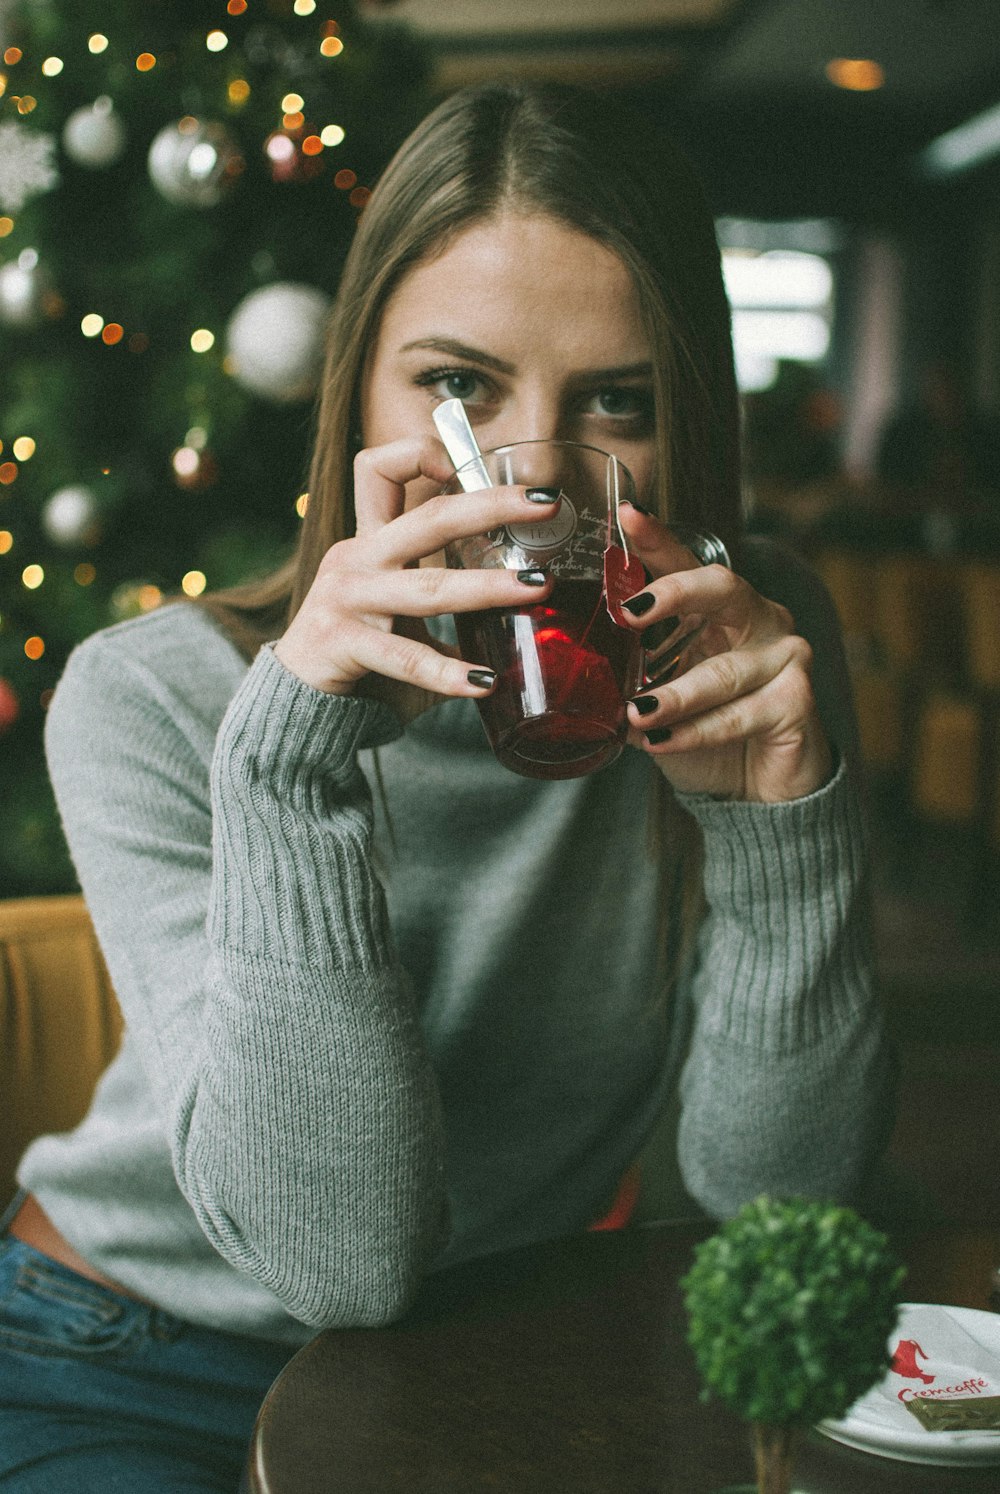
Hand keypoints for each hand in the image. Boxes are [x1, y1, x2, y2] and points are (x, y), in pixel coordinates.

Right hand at [272, 438, 556, 723]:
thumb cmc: (360, 652)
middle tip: (546, 503)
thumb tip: (519, 592)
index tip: (467, 466)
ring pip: (428, 588)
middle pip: (428, 518)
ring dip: (488, 587)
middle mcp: (357, 560)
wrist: (298, 701)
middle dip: (492, 506)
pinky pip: (405, 658)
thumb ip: (442, 590)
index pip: (379, 468)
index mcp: (370, 541)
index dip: (419, 454)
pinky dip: (448, 673)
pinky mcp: (343, 643)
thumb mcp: (396, 606)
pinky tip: (484, 681)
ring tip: (537, 588)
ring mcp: (347, 599)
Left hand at [617, 505, 832, 802]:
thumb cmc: (709, 729)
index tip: (627, 517)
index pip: (688, 564)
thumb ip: (629, 675)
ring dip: (675, 696)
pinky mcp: (798, 700)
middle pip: (723, 587)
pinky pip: (739, 714)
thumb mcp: (662, 694)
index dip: (659, 540)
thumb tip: (572, 670)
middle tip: (629, 615)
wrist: (758, 784)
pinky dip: (696, 732)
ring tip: (636, 713)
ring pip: (723, 671)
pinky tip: (663, 742)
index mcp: (723, 608)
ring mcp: (787, 656)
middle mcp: (762, 619)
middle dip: (675, 594)